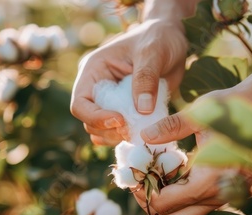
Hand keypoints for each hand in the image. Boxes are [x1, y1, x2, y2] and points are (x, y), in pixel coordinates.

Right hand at [70, 19, 187, 145]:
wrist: (171, 40)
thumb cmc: (159, 39)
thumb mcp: (153, 52)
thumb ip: (146, 78)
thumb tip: (142, 109)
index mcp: (93, 71)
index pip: (80, 103)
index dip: (96, 117)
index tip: (121, 120)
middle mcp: (96, 88)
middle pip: (88, 122)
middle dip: (108, 130)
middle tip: (134, 129)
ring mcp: (109, 102)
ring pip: (100, 131)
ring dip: (117, 137)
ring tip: (139, 130)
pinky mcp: (123, 111)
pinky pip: (116, 133)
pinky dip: (126, 138)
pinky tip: (142, 132)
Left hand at [135, 91, 251, 214]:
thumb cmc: (232, 111)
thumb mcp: (199, 114)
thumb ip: (170, 126)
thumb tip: (145, 137)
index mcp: (209, 180)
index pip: (166, 203)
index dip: (144, 194)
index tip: (134, 178)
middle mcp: (218, 196)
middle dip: (152, 205)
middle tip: (139, 184)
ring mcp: (224, 198)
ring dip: (167, 206)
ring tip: (153, 182)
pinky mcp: (226, 194)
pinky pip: (197, 209)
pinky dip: (180, 201)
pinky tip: (171, 179)